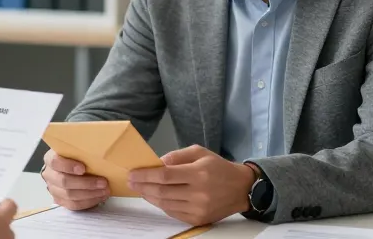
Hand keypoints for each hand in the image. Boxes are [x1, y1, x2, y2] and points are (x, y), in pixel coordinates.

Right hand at [41, 149, 109, 210]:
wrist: (70, 165)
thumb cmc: (76, 155)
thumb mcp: (76, 146)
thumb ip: (83, 145)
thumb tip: (103, 143)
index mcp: (51, 158)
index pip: (55, 161)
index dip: (68, 166)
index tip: (83, 168)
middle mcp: (50, 174)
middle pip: (64, 181)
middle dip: (86, 183)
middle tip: (103, 182)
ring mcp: (53, 189)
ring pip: (69, 195)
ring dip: (90, 194)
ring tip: (104, 190)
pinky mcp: (60, 200)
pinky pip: (73, 205)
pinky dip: (88, 202)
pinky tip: (99, 197)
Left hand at [127, 145, 256, 225]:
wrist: (241, 188)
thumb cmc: (218, 167)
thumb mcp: (199, 152)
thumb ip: (176, 156)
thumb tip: (156, 163)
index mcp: (198, 173)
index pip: (164, 176)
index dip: (145, 175)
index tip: (132, 174)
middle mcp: (199, 193)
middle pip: (162, 192)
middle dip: (142, 187)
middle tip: (131, 182)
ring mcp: (199, 208)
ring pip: (165, 204)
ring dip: (149, 197)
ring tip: (140, 189)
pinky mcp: (198, 219)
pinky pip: (173, 213)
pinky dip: (161, 205)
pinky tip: (155, 197)